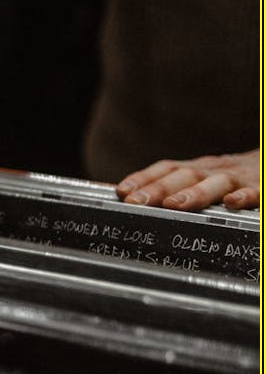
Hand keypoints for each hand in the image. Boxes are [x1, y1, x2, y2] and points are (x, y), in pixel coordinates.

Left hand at [116, 149, 259, 210]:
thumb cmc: (237, 177)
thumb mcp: (205, 178)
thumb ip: (177, 187)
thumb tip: (132, 198)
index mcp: (199, 168)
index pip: (167, 169)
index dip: (143, 179)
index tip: (121, 192)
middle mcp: (216, 169)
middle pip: (184, 175)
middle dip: (158, 188)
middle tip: (136, 202)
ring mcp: (242, 177)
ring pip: (216, 182)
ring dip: (194, 193)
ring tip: (174, 205)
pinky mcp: (265, 187)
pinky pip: (257, 191)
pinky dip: (245, 195)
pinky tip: (232, 202)